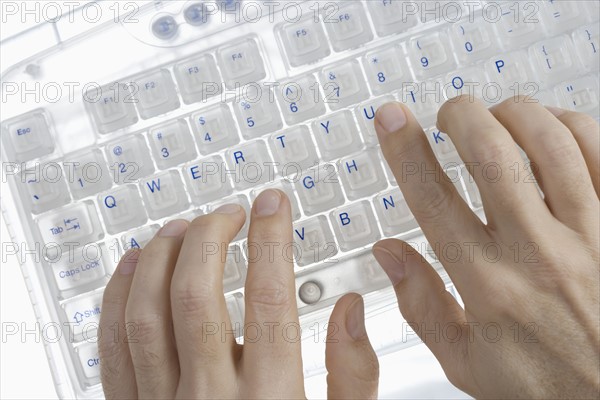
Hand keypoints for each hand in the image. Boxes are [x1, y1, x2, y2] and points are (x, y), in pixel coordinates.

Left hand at [98, 189, 378, 398]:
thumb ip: (353, 374)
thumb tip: (351, 307)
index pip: (270, 298)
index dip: (273, 239)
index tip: (275, 206)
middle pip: (197, 293)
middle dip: (212, 236)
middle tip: (230, 214)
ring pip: (144, 311)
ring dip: (161, 256)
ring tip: (183, 227)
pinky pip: (111, 346)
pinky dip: (117, 296)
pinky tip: (134, 267)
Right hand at [373, 96, 599, 398]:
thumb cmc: (548, 385)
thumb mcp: (466, 363)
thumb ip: (421, 305)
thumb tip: (388, 254)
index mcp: (489, 286)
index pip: (433, 199)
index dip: (405, 150)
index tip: (391, 120)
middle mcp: (538, 253)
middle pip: (491, 154)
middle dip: (460, 116)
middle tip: (449, 114)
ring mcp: (589, 233)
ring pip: (549, 142)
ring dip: (514, 114)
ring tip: (498, 117)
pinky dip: (572, 126)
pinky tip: (553, 131)